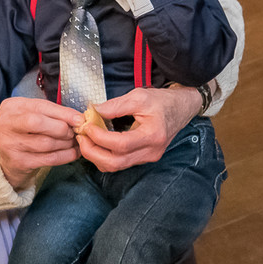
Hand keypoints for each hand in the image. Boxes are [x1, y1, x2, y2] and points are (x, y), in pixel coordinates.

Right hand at [0, 97, 83, 188]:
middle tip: (74, 132)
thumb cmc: (24, 130)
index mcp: (12, 107)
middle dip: (62, 128)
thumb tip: (79, 118)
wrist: (6, 156)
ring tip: (75, 141)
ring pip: (46, 143)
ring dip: (66, 143)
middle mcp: (7, 124)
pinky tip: (73, 153)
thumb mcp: (33, 114)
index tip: (80, 119)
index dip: (63, 113)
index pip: (41, 106)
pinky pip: (48, 159)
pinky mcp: (19, 162)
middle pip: (39, 123)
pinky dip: (65, 156)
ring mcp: (11, 145)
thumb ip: (52, 113)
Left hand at [77, 86, 200, 171]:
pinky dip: (104, 156)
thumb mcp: (139, 96)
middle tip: (81, 137)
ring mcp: (148, 158)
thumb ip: (115, 105)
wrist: (181, 108)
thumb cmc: (162, 101)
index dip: (99, 137)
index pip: (121, 144)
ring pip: (115, 167)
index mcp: (153, 136)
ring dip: (96, 156)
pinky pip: (120, 164)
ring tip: (86, 140)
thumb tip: (93, 112)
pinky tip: (98, 143)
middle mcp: (151, 152)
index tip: (87, 126)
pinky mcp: (143, 158)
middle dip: (93, 152)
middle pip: (115, 163)